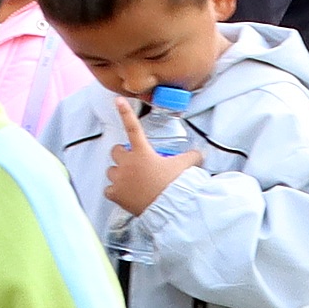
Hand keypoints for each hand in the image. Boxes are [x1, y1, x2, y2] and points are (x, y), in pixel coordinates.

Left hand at [104, 96, 202, 214]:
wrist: (169, 208)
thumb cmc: (176, 185)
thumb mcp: (187, 166)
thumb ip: (191, 156)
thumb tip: (199, 153)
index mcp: (143, 152)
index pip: (133, 128)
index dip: (125, 113)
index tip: (117, 100)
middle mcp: (127, 163)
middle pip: (116, 151)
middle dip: (123, 155)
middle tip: (133, 161)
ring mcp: (119, 179)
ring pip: (111, 171)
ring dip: (119, 174)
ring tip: (132, 180)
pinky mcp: (116, 195)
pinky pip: (109, 190)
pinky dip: (116, 192)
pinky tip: (126, 194)